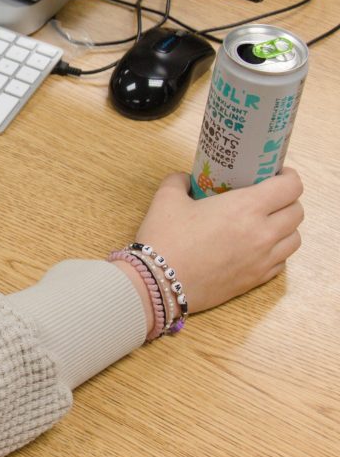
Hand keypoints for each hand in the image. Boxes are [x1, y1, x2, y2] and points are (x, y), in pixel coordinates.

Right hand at [133, 168, 303, 314]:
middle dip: (287, 200)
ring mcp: (263, 259)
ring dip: (286, 227)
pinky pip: (282, 262)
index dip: (288, 176)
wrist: (158, 282)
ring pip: (295, 238)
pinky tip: (256, 247)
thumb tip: (185, 178)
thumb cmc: (165, 238)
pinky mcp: (256, 279)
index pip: (291, 187)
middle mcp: (263, 233)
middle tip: (268, 197)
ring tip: (266, 223)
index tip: (277, 174)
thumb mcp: (166, 199)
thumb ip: (178, 181)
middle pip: (297, 212)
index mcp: (246, 207)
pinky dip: (276, 251)